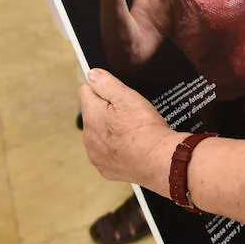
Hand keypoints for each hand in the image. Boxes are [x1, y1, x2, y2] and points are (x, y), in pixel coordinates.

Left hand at [80, 69, 180, 191]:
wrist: (159, 160)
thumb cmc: (144, 128)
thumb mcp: (127, 97)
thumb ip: (106, 83)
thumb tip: (92, 75)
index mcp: (91, 115)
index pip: (85, 91)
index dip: (102, 88)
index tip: (116, 93)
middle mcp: (88, 137)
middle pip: (92, 114)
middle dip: (105, 111)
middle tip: (129, 113)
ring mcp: (96, 155)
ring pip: (99, 135)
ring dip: (110, 131)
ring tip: (131, 131)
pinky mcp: (105, 169)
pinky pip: (107, 154)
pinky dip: (116, 149)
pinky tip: (131, 147)